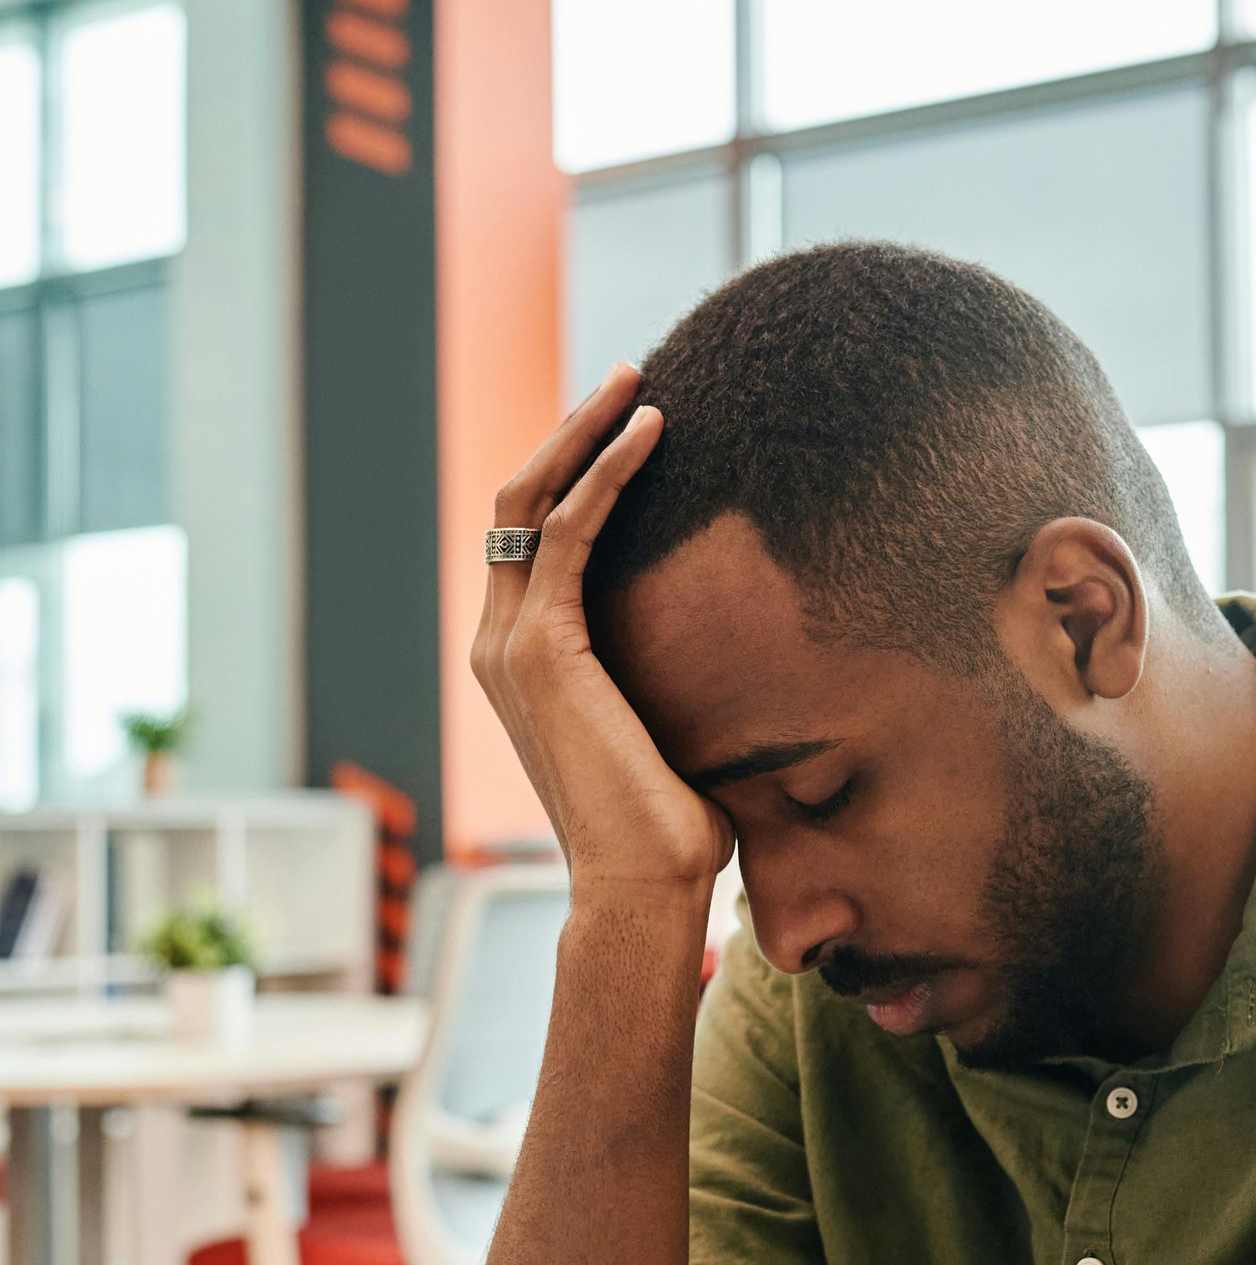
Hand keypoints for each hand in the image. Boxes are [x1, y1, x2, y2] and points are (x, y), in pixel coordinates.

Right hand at [471, 364, 733, 905]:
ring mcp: (511, 645)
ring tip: (641, 380)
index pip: (532, 538)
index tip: (629, 424)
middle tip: (628, 375)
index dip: (572, 470)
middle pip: (519, 501)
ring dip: (586, 433)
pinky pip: (571, 532)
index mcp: (522, 661)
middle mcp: (500, 644)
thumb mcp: (670, 730)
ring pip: (532, 501)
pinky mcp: (545, 649)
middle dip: (571, 431)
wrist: (643, 889)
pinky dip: (609, 473)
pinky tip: (654, 433)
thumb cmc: (670, 831)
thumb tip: (746, 655)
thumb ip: (675, 679)